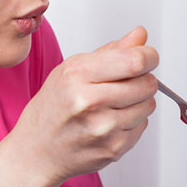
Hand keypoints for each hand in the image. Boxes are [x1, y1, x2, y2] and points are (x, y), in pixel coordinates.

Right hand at [10, 26, 158, 184]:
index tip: (148, 57)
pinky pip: (142, 126)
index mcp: (78, 75)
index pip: (135, 61)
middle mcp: (90, 102)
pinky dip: (133, 121)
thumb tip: (140, 36)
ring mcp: (103, 128)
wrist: (36, 151)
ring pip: (148, 105)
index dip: (149, 56)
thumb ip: (111, 51)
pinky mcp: (113, 148)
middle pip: (147, 83)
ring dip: (139, 101)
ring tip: (115, 104)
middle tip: (128, 82)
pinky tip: (111, 121)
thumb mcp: (72, 70)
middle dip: (144, 79)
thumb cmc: (53, 108)